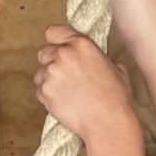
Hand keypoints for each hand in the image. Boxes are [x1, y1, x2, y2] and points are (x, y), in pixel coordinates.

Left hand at [34, 25, 137, 142]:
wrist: (108, 123)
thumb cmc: (115, 98)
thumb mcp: (116, 69)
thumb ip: (98, 58)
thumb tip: (97, 61)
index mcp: (81, 44)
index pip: (53, 32)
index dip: (54, 41)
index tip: (56, 47)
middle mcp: (63, 55)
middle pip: (43, 53)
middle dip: (51, 63)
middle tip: (65, 77)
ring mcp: (52, 73)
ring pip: (40, 74)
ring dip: (49, 81)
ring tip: (68, 94)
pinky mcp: (45, 92)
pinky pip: (39, 91)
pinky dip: (48, 97)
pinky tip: (64, 103)